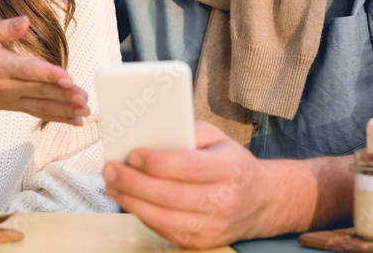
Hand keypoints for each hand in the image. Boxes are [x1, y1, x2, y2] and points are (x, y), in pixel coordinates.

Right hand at [0, 16, 88, 124]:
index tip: (67, 78)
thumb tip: (25, 21)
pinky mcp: (15, 106)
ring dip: (65, 109)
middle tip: (84, 98)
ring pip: (42, 105)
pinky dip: (58, 117)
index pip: (28, 71)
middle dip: (64, 95)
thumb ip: (2, 27)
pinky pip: (39, 113)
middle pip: (40, 90)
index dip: (48, 75)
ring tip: (85, 112)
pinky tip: (75, 120)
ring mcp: (12, 99)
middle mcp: (7, 86)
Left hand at [103, 121, 266, 247]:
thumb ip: (189, 131)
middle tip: (111, 169)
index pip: (189, 167)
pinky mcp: (202, 242)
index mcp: (229, 169)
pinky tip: (128, 200)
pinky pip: (165, 230)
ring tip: (112, 185)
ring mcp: (213, 226)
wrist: (261, 200)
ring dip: (131, 201)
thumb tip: (153, 132)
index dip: (158, 162)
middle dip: (134, 182)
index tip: (133, 154)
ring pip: (164, 217)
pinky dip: (142, 215)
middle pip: (170, 195)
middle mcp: (223, 200)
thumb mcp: (218, 138)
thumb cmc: (232, 163)